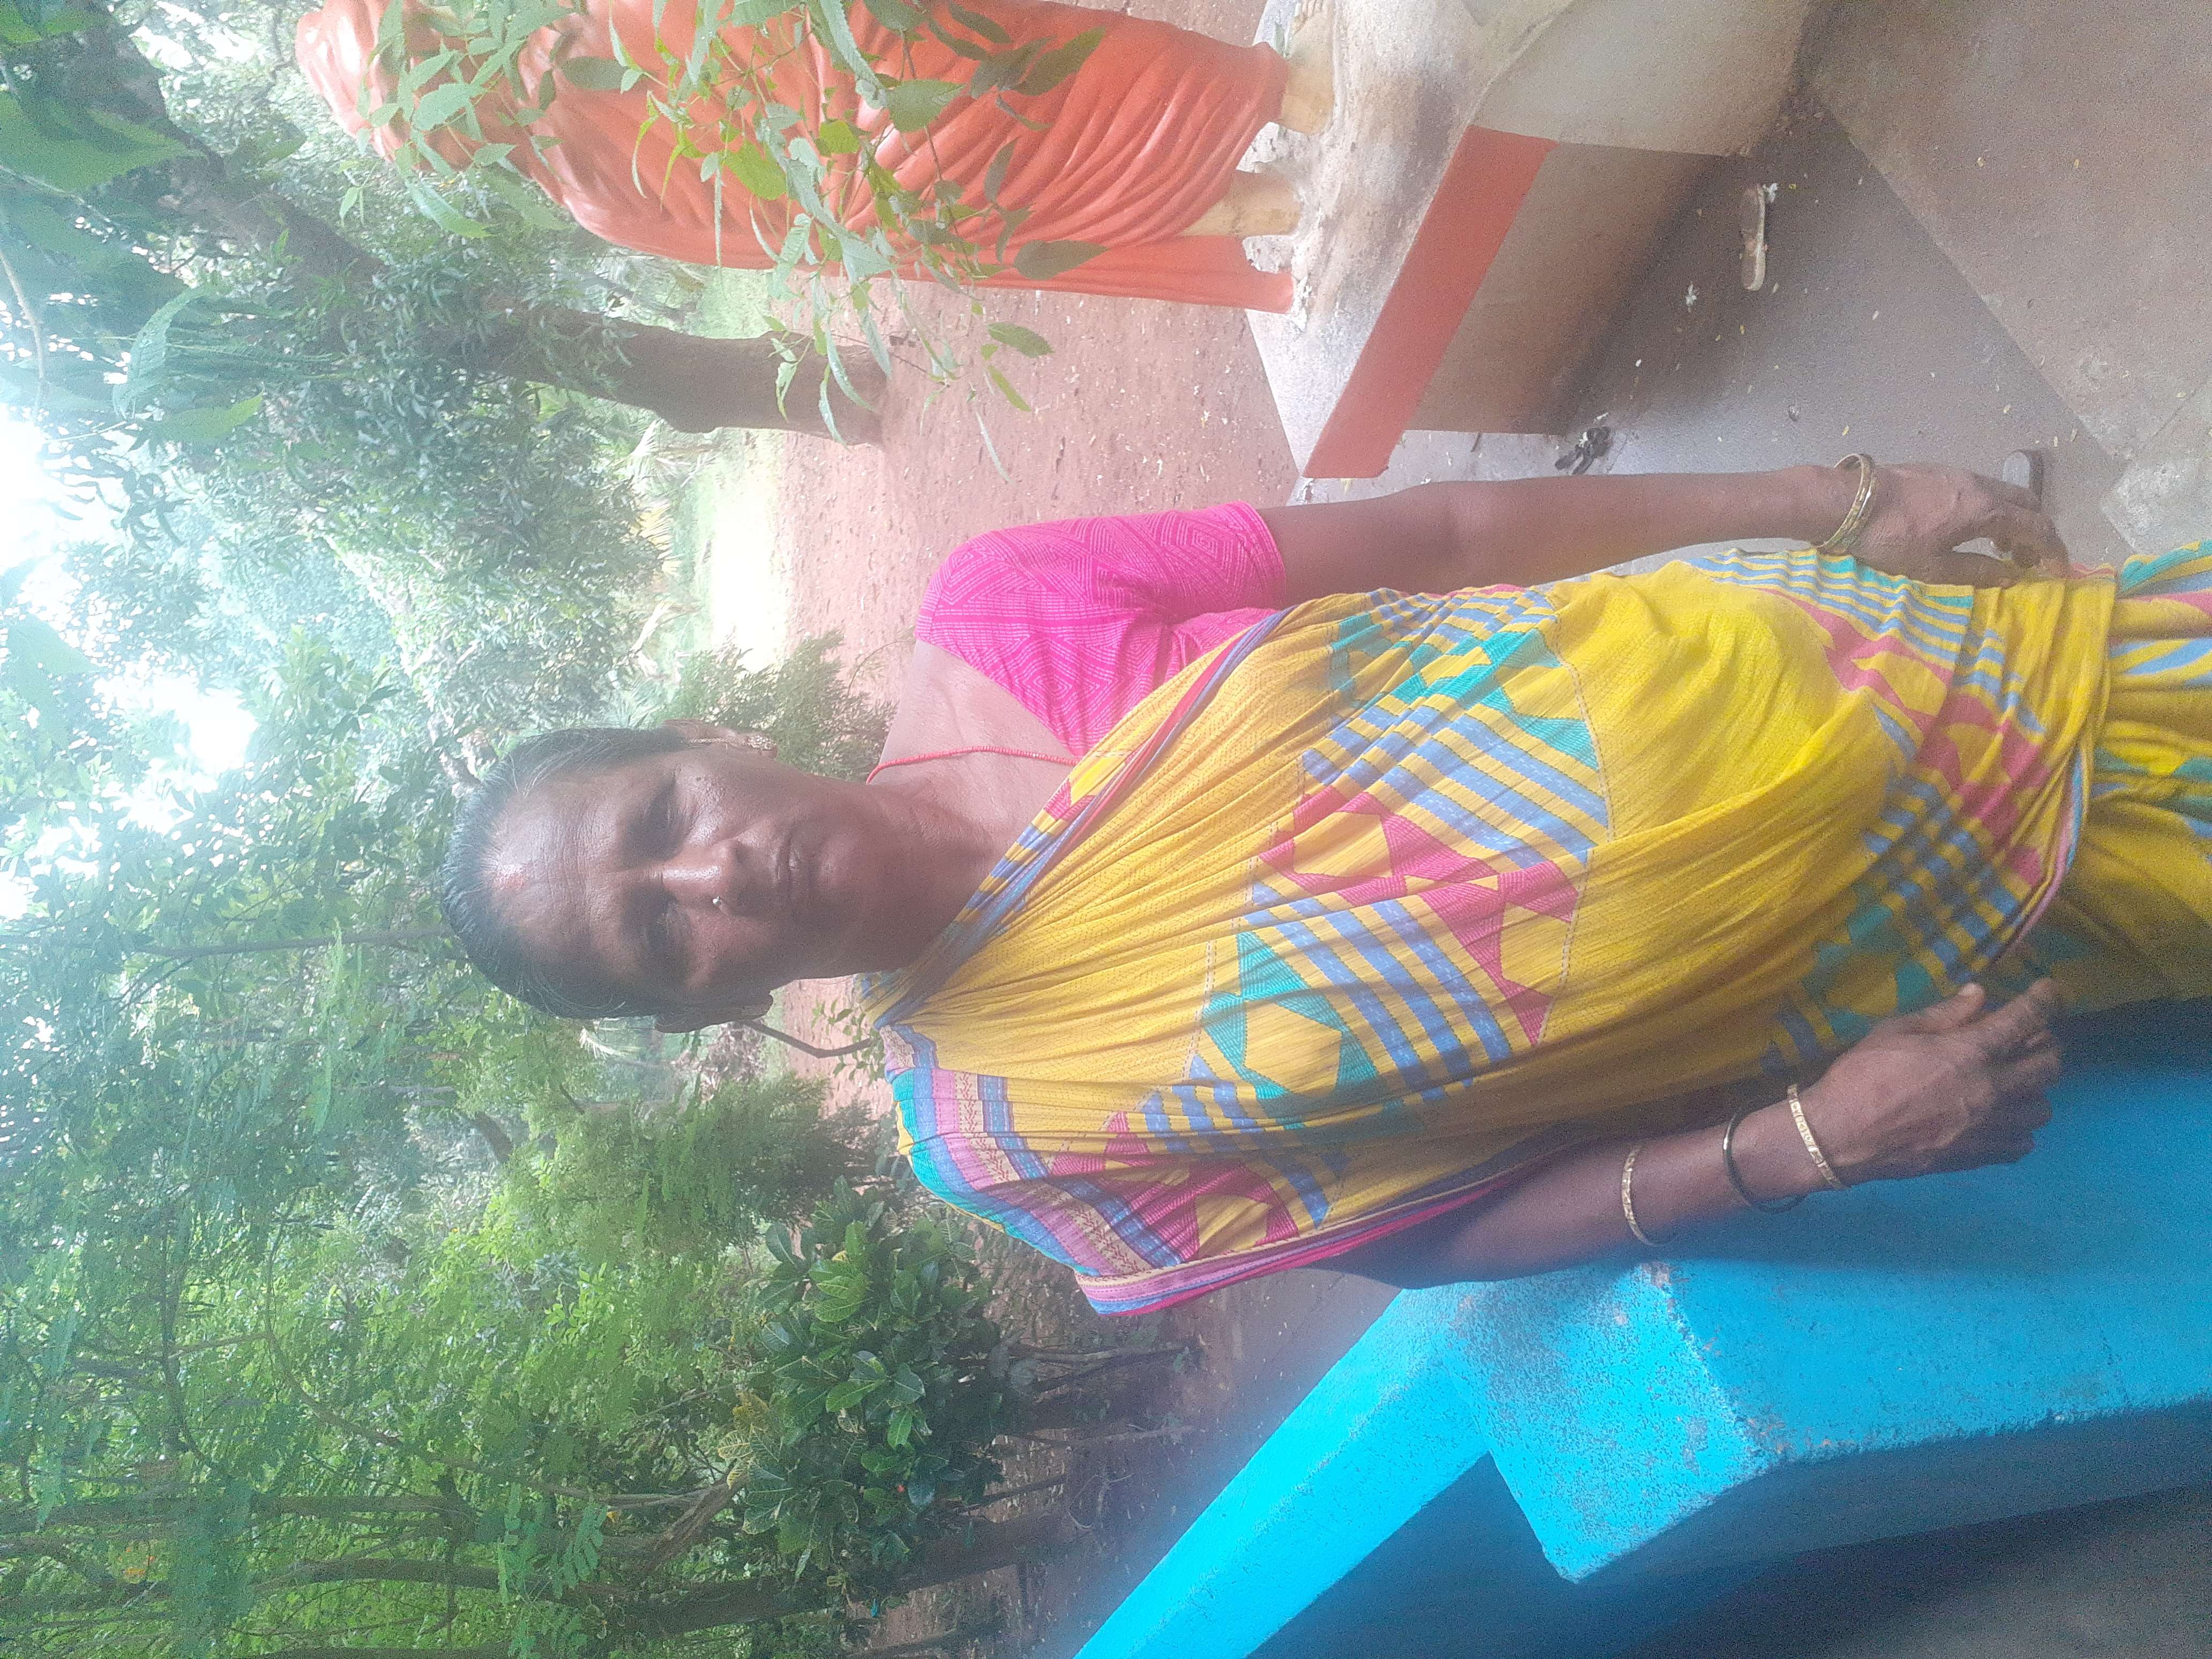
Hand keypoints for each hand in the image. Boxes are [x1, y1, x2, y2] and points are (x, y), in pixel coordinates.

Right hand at [1799, 981, 2063, 1184]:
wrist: (1841, 1136)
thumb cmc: (1861, 1076)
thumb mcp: (1895, 1031)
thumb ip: (1944, 1014)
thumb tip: (1979, 995)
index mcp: (1970, 1052)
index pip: (2028, 1018)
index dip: (2045, 999)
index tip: (2050, 990)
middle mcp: (1992, 1089)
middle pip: (2050, 1065)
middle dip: (2046, 1046)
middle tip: (2027, 1039)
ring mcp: (1989, 1127)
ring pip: (2042, 1108)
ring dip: (2033, 1091)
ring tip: (2011, 1083)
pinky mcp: (1979, 1155)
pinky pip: (2023, 1144)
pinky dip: (2018, 1128)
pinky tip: (1998, 1118)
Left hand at [1808, 462, 2069, 584]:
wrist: (1849, 502)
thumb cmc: (1891, 538)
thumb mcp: (1933, 567)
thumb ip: (1976, 571)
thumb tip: (2011, 576)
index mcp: (1985, 509)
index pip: (2036, 527)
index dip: (2053, 550)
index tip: (2060, 569)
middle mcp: (1980, 484)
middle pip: (2027, 503)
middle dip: (2035, 531)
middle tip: (2025, 560)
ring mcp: (1959, 473)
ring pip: (2003, 493)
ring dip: (2011, 519)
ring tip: (1998, 548)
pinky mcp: (1939, 470)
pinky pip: (1980, 488)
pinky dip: (1990, 508)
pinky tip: (1969, 527)